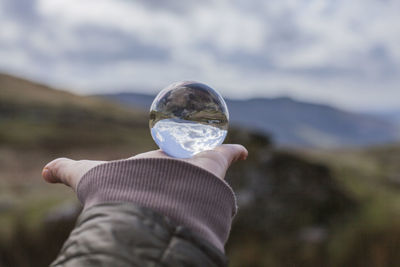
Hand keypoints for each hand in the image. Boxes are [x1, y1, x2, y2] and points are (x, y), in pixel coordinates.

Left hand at [42, 144, 247, 190]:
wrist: (156, 197)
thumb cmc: (123, 187)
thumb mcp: (87, 174)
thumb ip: (66, 171)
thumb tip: (41, 173)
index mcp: (150, 173)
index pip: (155, 165)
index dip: (159, 161)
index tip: (163, 157)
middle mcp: (174, 173)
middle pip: (181, 163)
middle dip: (188, 160)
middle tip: (191, 150)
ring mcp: (195, 168)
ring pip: (206, 160)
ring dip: (211, 155)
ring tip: (216, 145)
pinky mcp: (214, 161)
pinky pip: (229, 156)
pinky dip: (235, 153)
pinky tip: (241, 150)